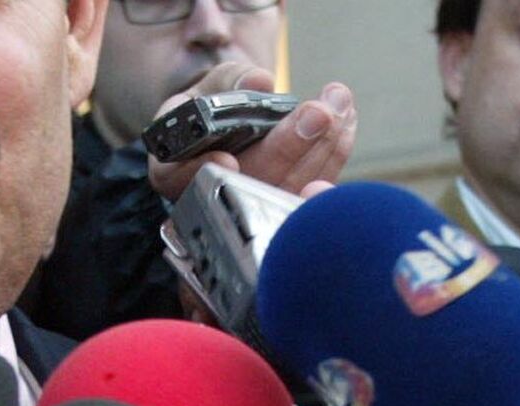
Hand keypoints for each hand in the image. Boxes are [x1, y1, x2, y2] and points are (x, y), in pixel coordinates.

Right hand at [147, 63, 355, 202]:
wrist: (219, 136)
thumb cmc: (203, 114)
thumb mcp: (203, 90)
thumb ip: (227, 83)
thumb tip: (260, 82)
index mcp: (173, 171)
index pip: (179, 178)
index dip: (202, 172)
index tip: (227, 160)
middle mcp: (209, 198)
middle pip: (247, 184)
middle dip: (287, 148)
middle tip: (319, 111)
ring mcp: (249, 210)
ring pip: (284, 190)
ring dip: (321, 146)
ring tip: (339, 102)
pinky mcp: (283, 208)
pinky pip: (310, 190)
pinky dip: (333, 155)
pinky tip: (346, 122)